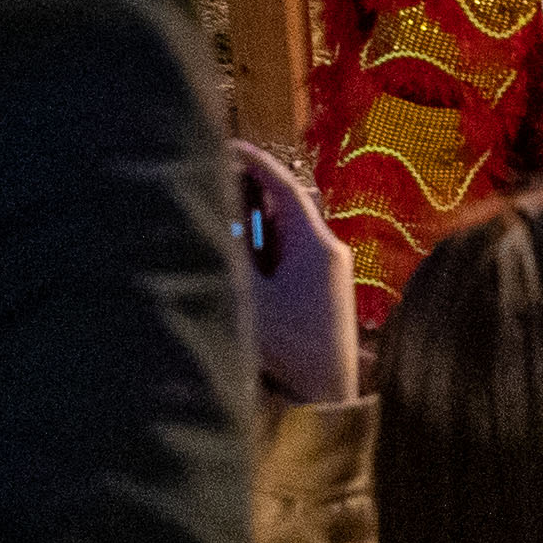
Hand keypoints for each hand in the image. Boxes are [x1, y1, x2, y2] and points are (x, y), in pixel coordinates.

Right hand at [234, 141, 359, 404]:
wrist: (329, 396)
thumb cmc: (292, 350)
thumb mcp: (248, 300)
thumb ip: (230, 259)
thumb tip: (211, 228)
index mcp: (315, 245)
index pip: (285, 188)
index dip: (257, 162)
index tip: (232, 146)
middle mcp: (329, 252)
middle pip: (287, 207)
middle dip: (253, 193)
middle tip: (219, 179)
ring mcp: (331, 273)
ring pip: (289, 233)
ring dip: (258, 226)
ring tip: (224, 217)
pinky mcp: (326, 293)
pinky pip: (294, 256)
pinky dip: (268, 249)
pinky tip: (244, 260)